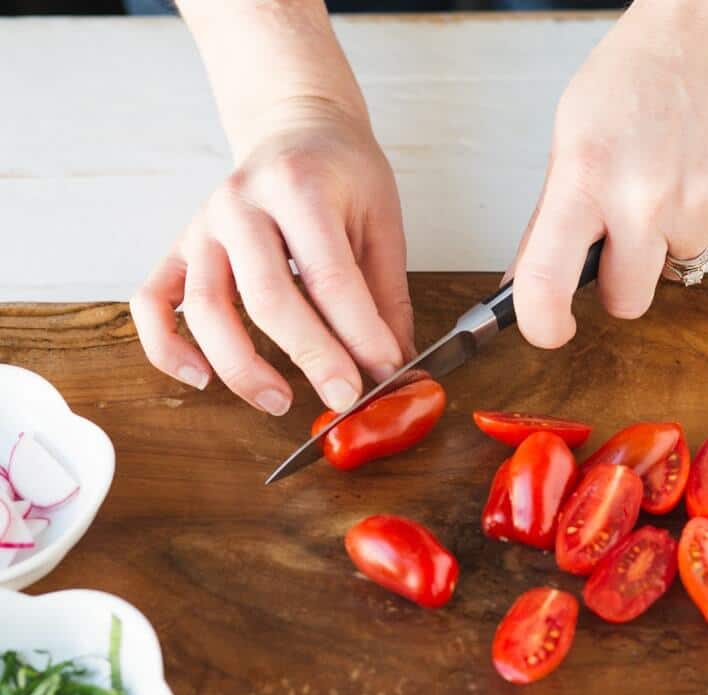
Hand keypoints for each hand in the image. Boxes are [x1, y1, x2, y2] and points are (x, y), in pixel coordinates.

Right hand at [131, 1, 412, 414]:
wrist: (294, 126)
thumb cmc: (341, 174)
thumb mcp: (381, 221)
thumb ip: (386, 297)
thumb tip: (398, 368)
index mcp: (299, 186)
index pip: (330, 276)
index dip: (360, 334)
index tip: (385, 373)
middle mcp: (240, 204)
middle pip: (267, 296)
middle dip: (310, 357)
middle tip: (342, 397)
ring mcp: (203, 226)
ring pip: (205, 308)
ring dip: (240, 367)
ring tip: (280, 401)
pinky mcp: (180, 248)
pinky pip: (154, 302)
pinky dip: (167, 347)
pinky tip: (201, 377)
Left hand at [509, 0, 707, 347]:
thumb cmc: (635, 75)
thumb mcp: (570, 141)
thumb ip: (548, 221)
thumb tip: (524, 283)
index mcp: (585, 179)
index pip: (547, 284)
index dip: (543, 324)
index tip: (549, 329)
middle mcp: (645, 196)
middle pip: (626, 301)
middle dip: (620, 282)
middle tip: (620, 237)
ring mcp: (702, 200)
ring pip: (673, 274)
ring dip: (665, 245)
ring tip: (665, 182)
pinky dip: (704, 223)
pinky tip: (696, 175)